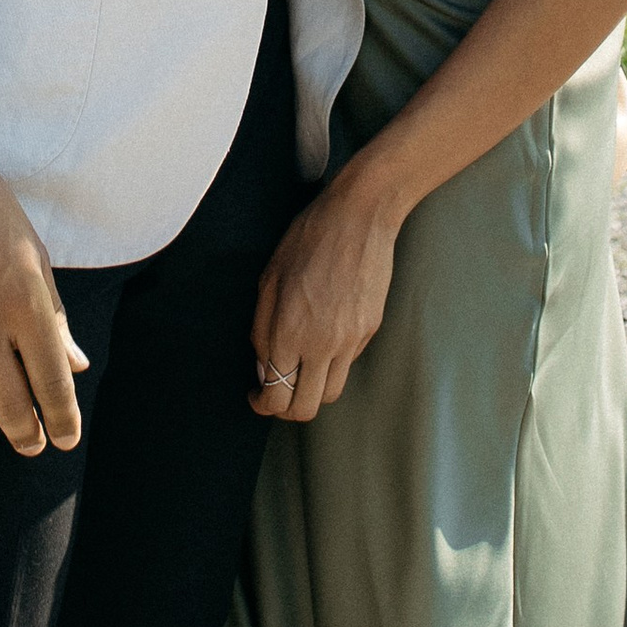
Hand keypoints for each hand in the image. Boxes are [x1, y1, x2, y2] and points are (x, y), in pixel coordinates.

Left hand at [249, 172, 399, 423]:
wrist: (358, 216)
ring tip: (299, 371)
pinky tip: (321, 338)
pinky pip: (347, 363)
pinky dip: (331, 363)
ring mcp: (350, 341)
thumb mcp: (268, 280)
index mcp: (289, 332)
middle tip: (276, 393)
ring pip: (330, 393)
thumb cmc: (308, 239)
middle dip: (286, 409)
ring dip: (312, 392)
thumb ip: (262, 331)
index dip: (262, 404)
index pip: (276, 397)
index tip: (257, 395)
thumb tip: (264, 368)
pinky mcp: (369, 330)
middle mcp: (322, 345)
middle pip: (305, 408)